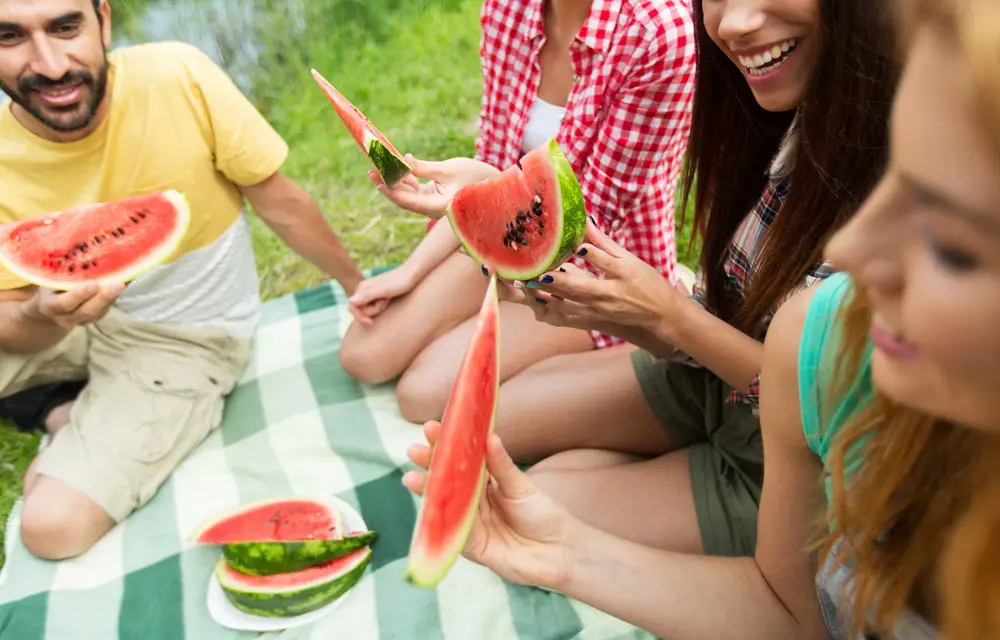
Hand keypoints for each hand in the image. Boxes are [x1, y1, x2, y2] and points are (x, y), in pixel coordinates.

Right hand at [21, 282, 123, 329]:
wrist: (48, 309)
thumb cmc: (47, 286)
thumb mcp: (46, 279)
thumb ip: (57, 272)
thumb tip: (76, 248)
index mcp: (50, 306)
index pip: (65, 303)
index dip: (79, 295)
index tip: (94, 284)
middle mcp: (66, 317)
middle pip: (88, 310)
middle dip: (104, 297)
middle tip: (119, 284)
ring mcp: (83, 320)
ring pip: (101, 311)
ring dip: (114, 296)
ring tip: (127, 279)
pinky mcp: (96, 318)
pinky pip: (108, 308)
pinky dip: (117, 294)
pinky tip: (128, 279)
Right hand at [347, 265, 416, 325]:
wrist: (412, 274)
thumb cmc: (400, 282)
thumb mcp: (383, 291)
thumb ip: (367, 296)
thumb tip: (350, 301)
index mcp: (362, 288)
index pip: (352, 307)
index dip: (360, 317)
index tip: (372, 322)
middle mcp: (364, 289)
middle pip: (360, 309)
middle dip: (373, 310)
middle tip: (386, 301)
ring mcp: (370, 291)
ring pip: (367, 308)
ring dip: (378, 308)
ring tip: (388, 299)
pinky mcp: (378, 293)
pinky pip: (373, 305)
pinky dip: (380, 306)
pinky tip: (388, 300)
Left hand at [369, 154, 500, 217]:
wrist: (496, 188)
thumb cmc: (478, 177)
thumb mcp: (449, 169)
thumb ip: (424, 168)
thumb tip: (404, 161)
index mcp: (438, 207)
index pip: (409, 201)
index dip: (392, 191)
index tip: (377, 181)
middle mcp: (433, 209)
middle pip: (405, 198)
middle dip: (388, 184)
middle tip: (370, 171)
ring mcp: (433, 204)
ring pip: (409, 193)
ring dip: (395, 180)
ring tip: (378, 167)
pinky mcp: (435, 196)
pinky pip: (417, 189)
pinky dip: (407, 178)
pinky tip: (397, 165)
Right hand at [403, 421, 578, 589]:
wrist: (558, 552)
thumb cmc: (543, 514)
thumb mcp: (522, 486)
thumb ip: (502, 465)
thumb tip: (489, 436)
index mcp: (488, 478)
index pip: (463, 457)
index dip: (447, 442)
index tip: (432, 427)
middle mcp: (474, 498)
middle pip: (448, 478)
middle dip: (430, 464)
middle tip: (413, 449)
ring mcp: (470, 520)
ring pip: (444, 503)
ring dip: (426, 490)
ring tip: (410, 477)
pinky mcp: (469, 544)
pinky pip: (451, 531)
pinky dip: (438, 520)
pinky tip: (425, 507)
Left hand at [501, 219, 686, 338]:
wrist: (660, 314)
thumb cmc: (646, 282)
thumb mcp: (629, 259)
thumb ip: (603, 243)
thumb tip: (585, 221)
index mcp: (624, 273)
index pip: (605, 262)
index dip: (590, 254)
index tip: (573, 246)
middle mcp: (611, 294)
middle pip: (582, 287)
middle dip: (558, 280)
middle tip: (536, 271)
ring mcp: (601, 310)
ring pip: (572, 304)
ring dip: (549, 296)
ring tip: (529, 285)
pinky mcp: (595, 320)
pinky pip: (570, 317)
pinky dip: (553, 310)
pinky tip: (537, 302)